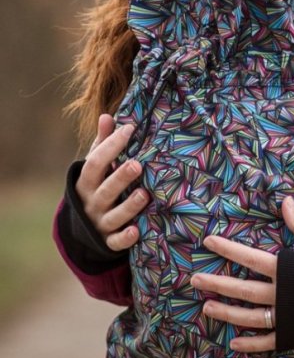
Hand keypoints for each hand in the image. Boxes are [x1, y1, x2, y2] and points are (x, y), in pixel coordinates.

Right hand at [75, 113, 148, 251]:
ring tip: (144, 194)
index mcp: (86, 182)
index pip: (95, 162)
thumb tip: (106, 115)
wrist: (85, 226)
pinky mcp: (108, 241)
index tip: (129, 129)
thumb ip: (102, 143)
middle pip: (105, 190)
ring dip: (129, 206)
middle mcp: (92, 203)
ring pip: (113, 216)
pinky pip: (116, 242)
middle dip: (120, 177)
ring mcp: (100, 223)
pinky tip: (137, 230)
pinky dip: (125, 238)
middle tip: (137, 164)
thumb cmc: (98, 185)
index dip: (111, 145)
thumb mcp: (96, 165)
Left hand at [190, 195, 293, 352]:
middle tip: (195, 279)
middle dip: (217, 282)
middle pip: (242, 288)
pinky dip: (250, 345)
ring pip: (249, 316)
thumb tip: (286, 201)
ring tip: (207, 307)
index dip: (228, 248)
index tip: (209, 241)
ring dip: (226, 313)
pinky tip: (234, 344)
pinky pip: (267, 342)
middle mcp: (281, 293)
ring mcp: (286, 317)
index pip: (249, 257)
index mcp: (287, 268)